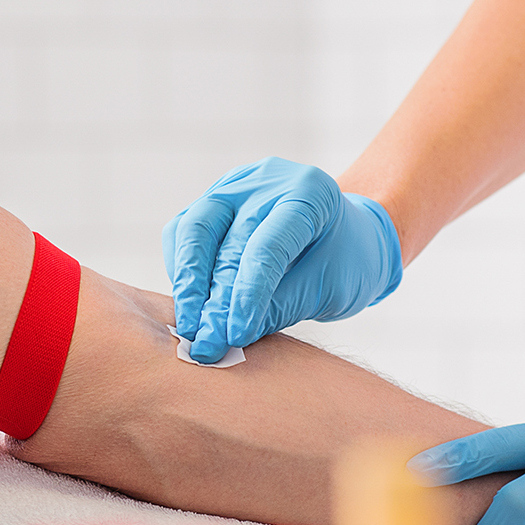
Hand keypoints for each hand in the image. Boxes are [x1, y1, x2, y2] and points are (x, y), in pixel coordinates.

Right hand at [162, 157, 402, 363]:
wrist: (342, 237)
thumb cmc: (343, 262)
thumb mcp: (327, 288)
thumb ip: (278, 308)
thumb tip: (224, 336)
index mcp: (309, 192)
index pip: (267, 247)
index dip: (247, 295)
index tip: (234, 336)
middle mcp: (266, 180)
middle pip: (224, 239)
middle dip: (212, 299)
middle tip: (206, 343)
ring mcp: (234, 185)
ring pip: (192, 229)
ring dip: (187, 283)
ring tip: (190, 327)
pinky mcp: (211, 200)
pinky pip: (182, 231)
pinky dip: (181, 270)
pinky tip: (188, 304)